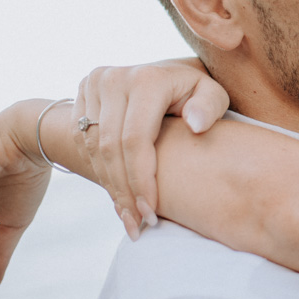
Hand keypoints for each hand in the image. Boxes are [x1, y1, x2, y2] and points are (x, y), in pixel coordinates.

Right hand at [74, 58, 228, 235]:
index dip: (141, 180)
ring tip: (129, 218)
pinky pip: (84, 141)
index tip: (151, 212)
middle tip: (138, 225)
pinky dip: (101, 171)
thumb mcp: (214, 95)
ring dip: (111, 187)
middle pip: (111, 148)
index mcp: (148, 79)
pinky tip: (118, 195)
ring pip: (94, 148)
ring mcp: (95, 83)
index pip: (136, 139)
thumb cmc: (198, 93)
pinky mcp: (83, 92)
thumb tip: (195, 124)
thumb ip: (210, 107)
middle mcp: (114, 78)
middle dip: (124, 191)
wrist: (171, 74)